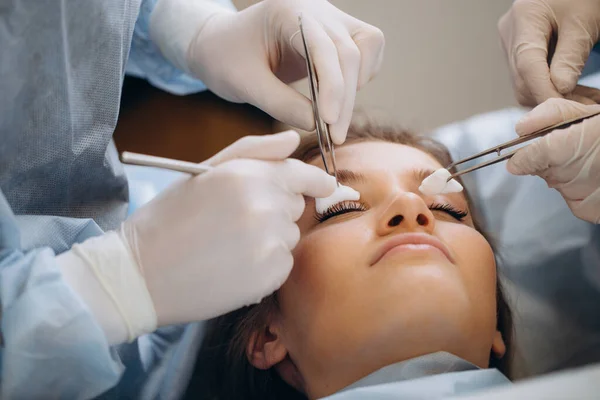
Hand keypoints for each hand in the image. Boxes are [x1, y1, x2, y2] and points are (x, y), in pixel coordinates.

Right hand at [58, 131, 335, 342]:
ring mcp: (270, 243)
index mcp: (248, 176)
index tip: (324, 186)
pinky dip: (266, 266)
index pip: (302, 174)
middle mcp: (265, 206)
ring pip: (290, 235)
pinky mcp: (269, 275)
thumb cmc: (168, 218)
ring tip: (229, 245)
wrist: (140, 274)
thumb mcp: (204, 173)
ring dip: (270, 239)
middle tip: (235, 221)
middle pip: (296, 205)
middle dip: (276, 209)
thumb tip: (294, 139)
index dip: (315, 181)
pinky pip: (284, 264)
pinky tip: (233, 266)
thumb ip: (254, 151)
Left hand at [151, 0, 383, 144]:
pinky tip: (337, 99)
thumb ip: (280, 104)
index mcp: (287, 13)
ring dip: (356, 86)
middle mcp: (315, 11)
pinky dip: (359, 78)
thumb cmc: (226, 59)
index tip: (328, 122)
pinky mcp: (337, 34)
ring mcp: (330, 19)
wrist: (222, 45)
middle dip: (345, 98)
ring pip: (367, 46)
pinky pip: (367, 51)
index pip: (324, 47)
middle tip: (335, 137)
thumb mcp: (244, 84)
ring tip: (334, 119)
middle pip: (349, 50)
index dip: (332, 86)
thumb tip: (318, 124)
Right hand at [498, 0, 599, 106]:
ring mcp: (510, 41)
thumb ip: (570, 57)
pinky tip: (568, 90)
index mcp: (524, 18)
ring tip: (579, 100)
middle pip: (521, 78)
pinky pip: (526, 76)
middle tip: (580, 108)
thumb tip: (559, 89)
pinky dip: (546, 86)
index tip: (563, 109)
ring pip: (522, 82)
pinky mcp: (516, 49)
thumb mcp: (583, 22)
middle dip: (547, 97)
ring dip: (548, 95)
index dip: (543, 91)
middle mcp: (509, 32)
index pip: (527, 64)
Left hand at [507, 98, 599, 222]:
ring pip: (557, 183)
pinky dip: (582, 189)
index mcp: (561, 149)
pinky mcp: (590, 211)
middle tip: (578, 147)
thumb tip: (521, 127)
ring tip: (596, 160)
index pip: (522, 160)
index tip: (523, 154)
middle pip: (540, 170)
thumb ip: (553, 115)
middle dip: (550, 159)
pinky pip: (575, 198)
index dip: (523, 156)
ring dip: (568, 173)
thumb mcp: (591, 111)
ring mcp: (578, 196)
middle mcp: (566, 176)